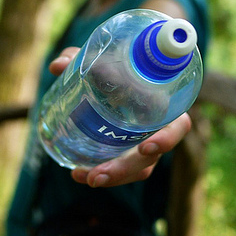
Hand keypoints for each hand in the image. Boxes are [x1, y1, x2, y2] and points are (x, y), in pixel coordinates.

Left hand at [47, 47, 192, 187]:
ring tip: (86, 178)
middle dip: (125, 170)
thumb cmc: (118, 62)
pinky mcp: (129, 149)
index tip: (145, 148)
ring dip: (114, 177)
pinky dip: (102, 173)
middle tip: (97, 176)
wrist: (114, 71)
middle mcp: (159, 127)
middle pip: (151, 157)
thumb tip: (57, 66)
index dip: (167, 139)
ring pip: (138, 169)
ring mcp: (144, 141)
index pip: (178, 125)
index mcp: (164, 104)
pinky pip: (122, 169)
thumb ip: (80, 58)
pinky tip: (77, 173)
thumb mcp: (98, 57)